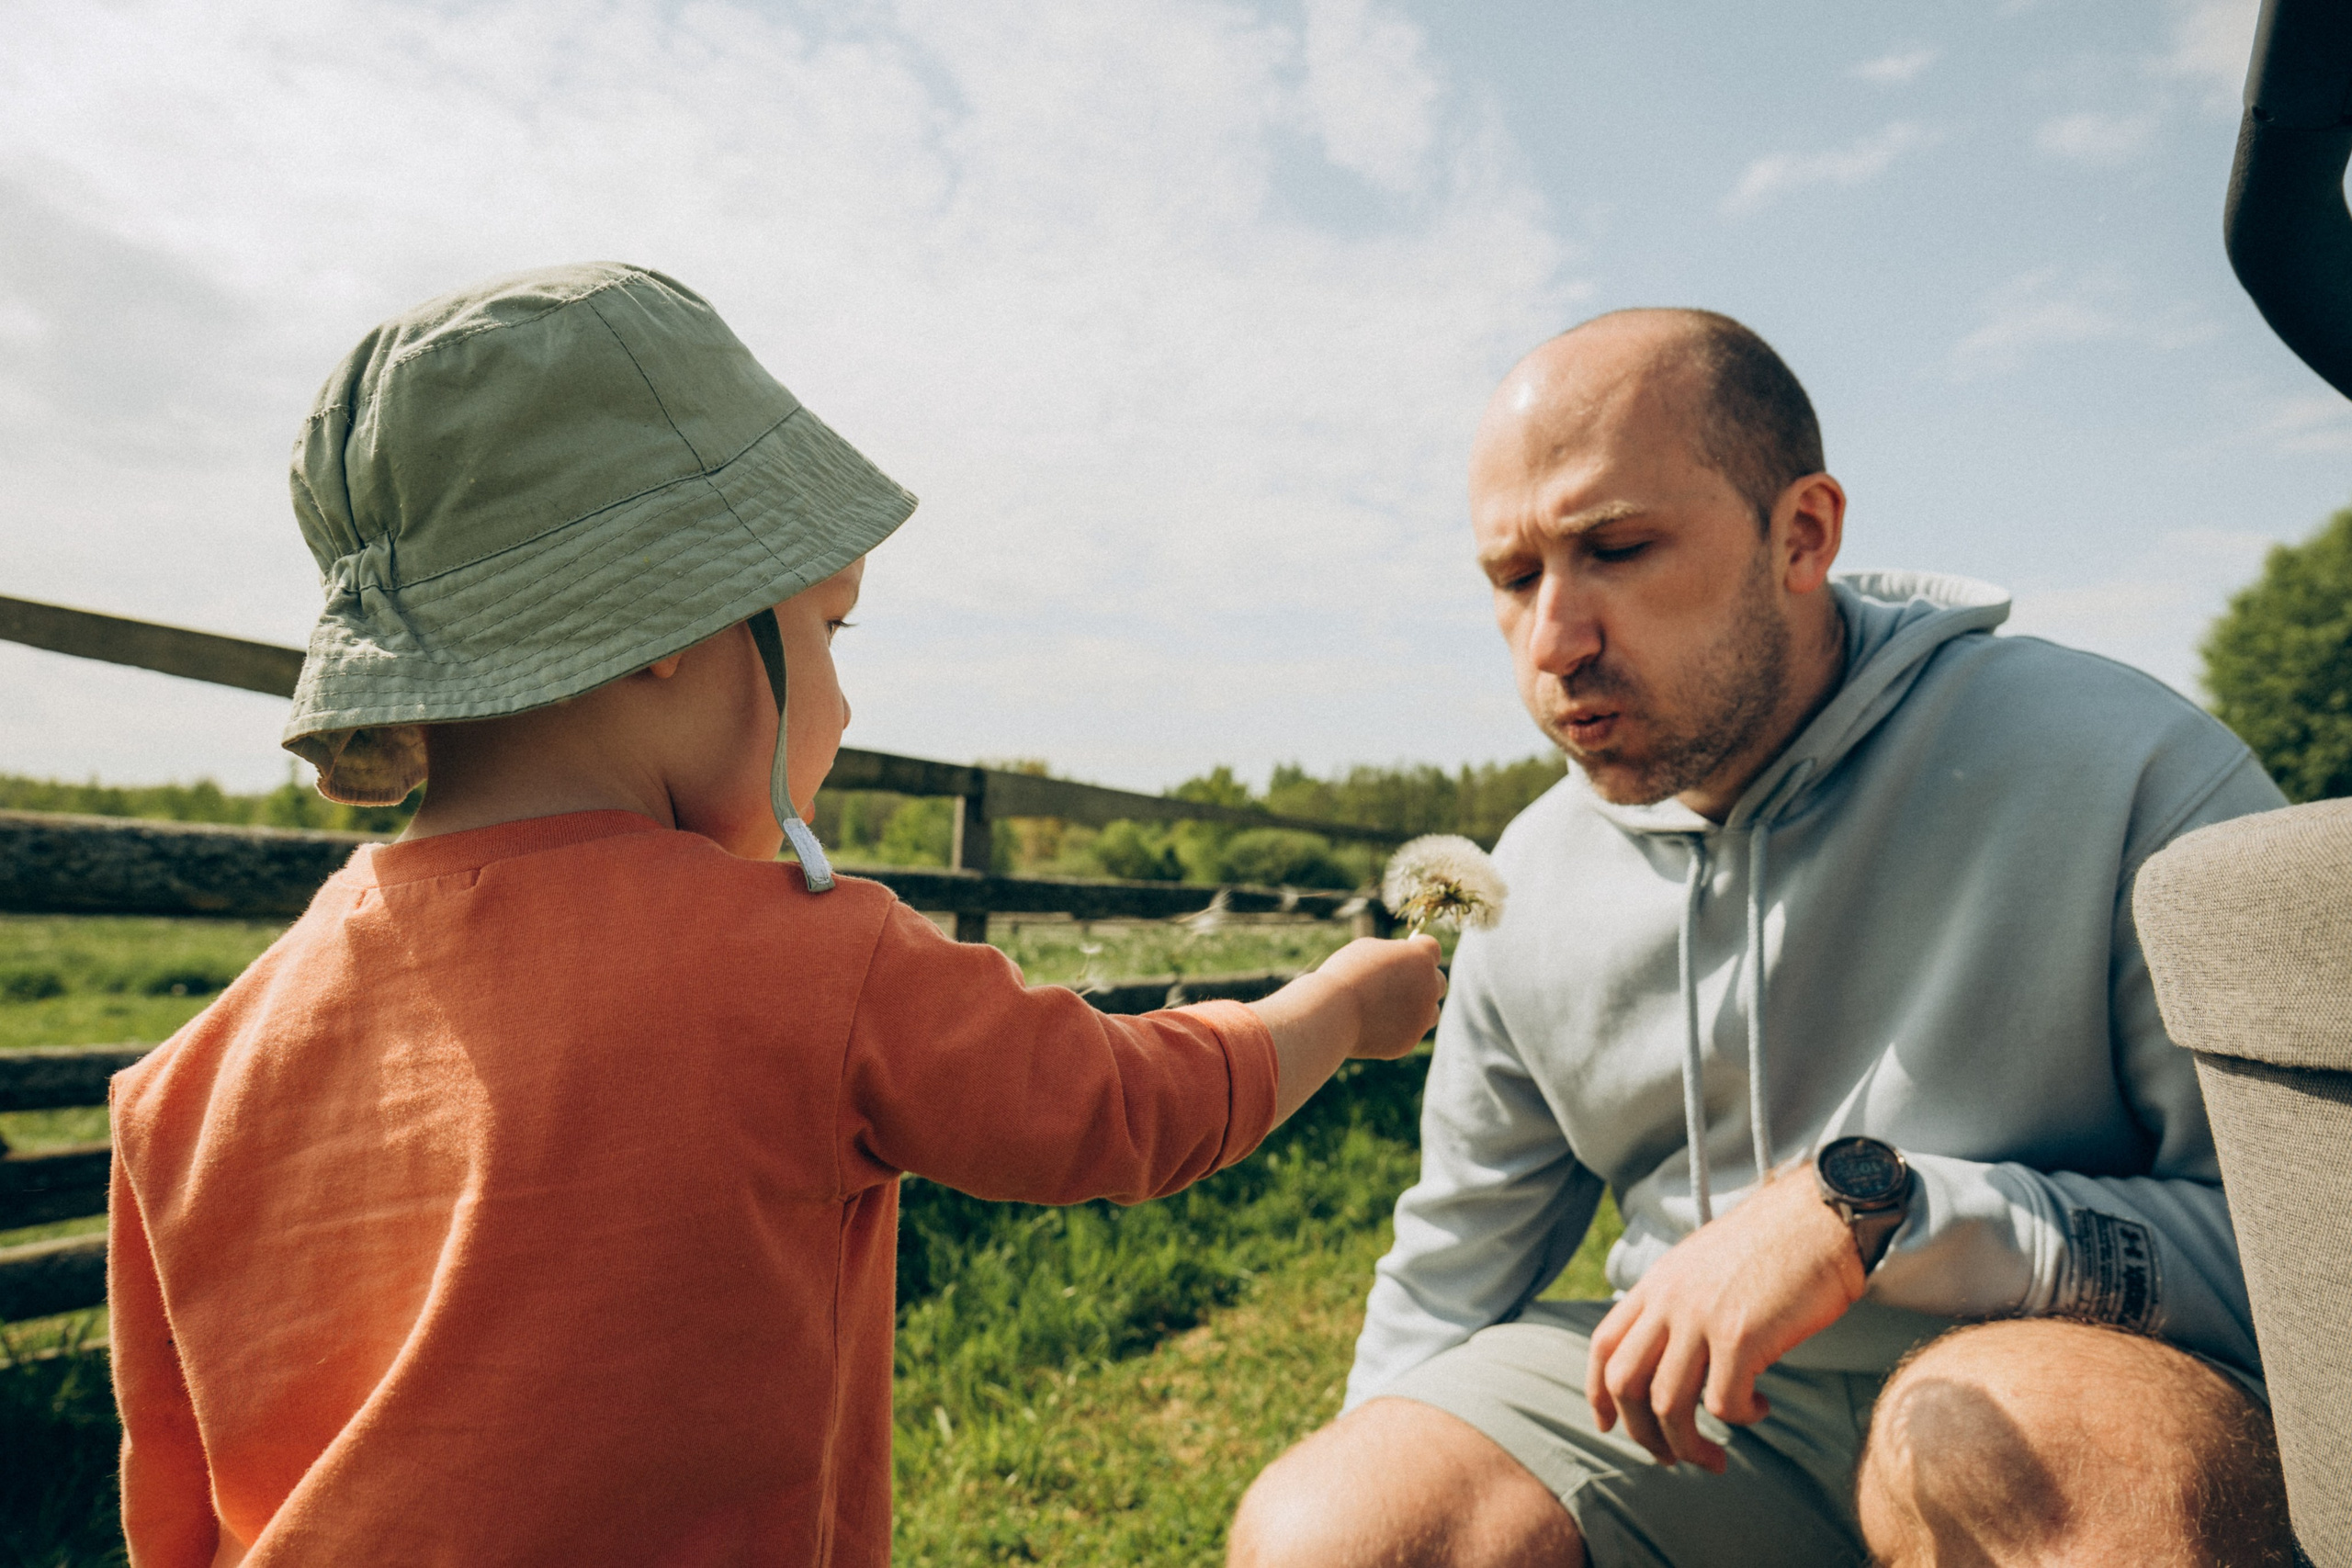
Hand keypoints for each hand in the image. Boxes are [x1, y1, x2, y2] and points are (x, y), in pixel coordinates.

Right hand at [1313, 934, 1446, 1058]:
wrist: (1335, 1012)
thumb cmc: (1346, 974)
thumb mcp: (1368, 949)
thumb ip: (1393, 953)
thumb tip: (1403, 959)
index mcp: (1420, 958)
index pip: (1432, 948)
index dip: (1418, 950)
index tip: (1404, 955)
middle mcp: (1429, 987)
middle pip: (1437, 981)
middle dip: (1422, 981)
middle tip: (1397, 983)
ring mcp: (1423, 1016)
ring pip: (1431, 1011)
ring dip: (1417, 1007)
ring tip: (1388, 1006)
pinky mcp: (1410, 1040)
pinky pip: (1411, 1032)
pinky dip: (1398, 1028)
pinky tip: (1374, 1024)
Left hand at [1585, 1165, 1865, 1472]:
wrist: (1820, 1215)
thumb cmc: (1774, 1244)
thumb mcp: (1704, 1265)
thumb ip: (1679, 1302)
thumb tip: (1671, 1355)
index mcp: (1657, 1283)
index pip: (1604, 1344)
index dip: (1597, 1392)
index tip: (1607, 1424)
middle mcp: (1668, 1300)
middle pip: (1625, 1384)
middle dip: (1641, 1433)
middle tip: (1672, 1456)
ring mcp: (1701, 1317)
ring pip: (1668, 1406)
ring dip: (1688, 1445)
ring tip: (1715, 1457)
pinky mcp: (1741, 1335)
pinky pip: (1723, 1403)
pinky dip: (1740, 1418)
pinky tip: (1761, 1406)